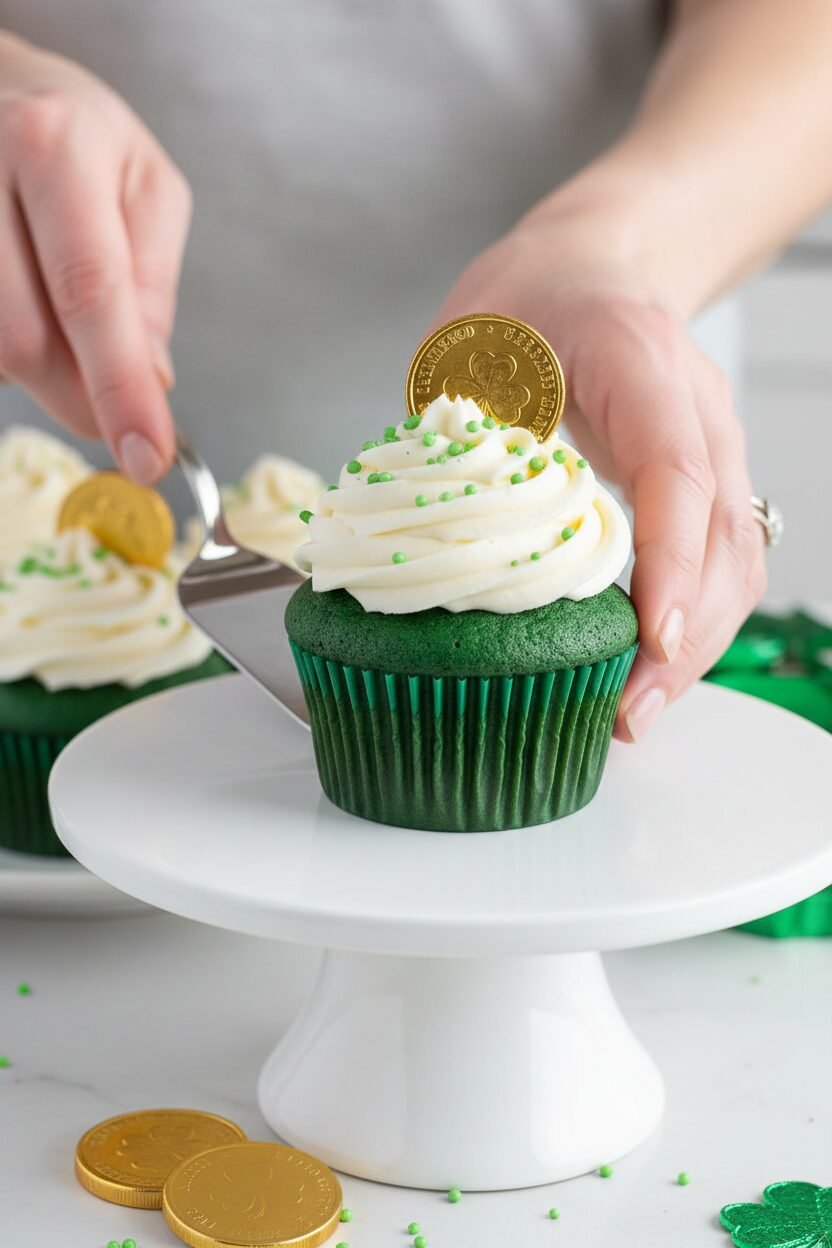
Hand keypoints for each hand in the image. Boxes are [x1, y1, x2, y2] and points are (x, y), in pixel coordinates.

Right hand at [0, 32, 189, 480]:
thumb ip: (152, 283)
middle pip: (22, 339)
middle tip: (111, 402)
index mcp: (55, 147)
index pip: (89, 292)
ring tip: (51, 308)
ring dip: (34, 368)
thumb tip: (152, 379)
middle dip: (77, 391)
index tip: (147, 457)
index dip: (119, 387)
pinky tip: (17, 305)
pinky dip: (4, 351)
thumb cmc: (78, 134)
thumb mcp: (147, 187)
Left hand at [435, 211, 766, 739]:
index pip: (673, 470)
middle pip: (721, 535)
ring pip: (735, 559)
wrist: (591, 271)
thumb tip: (427, 546)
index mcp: (638, 362)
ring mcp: (714, 448)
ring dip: (696, 645)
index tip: (648, 639)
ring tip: (638, 710)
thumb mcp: (468, 346)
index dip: (666, 560)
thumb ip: (455, 436)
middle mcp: (696, 410)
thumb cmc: (525, 304)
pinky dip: (692, 622)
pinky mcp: (708, 484)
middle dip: (684, 636)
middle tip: (630, 712)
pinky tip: (651, 666)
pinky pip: (721, 561)